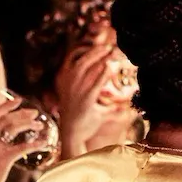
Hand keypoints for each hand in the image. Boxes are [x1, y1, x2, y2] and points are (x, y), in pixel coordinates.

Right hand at [0, 93, 50, 181]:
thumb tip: (5, 141)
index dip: (7, 106)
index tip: (19, 101)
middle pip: (6, 119)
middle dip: (22, 113)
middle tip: (35, 113)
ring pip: (13, 128)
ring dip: (29, 125)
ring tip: (40, 126)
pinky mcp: (1, 160)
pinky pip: (22, 147)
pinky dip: (35, 144)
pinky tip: (43, 144)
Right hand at [54, 27, 123, 156]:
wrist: (73, 134)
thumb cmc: (83, 121)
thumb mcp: (87, 104)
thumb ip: (99, 98)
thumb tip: (116, 100)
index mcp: (66, 82)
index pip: (74, 60)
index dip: (88, 51)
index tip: (101, 46)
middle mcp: (70, 84)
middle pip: (82, 61)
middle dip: (95, 52)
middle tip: (109, 47)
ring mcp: (77, 92)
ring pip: (88, 69)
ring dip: (99, 59)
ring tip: (110, 52)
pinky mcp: (86, 99)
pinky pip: (95, 83)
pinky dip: (102, 74)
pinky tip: (109, 66)